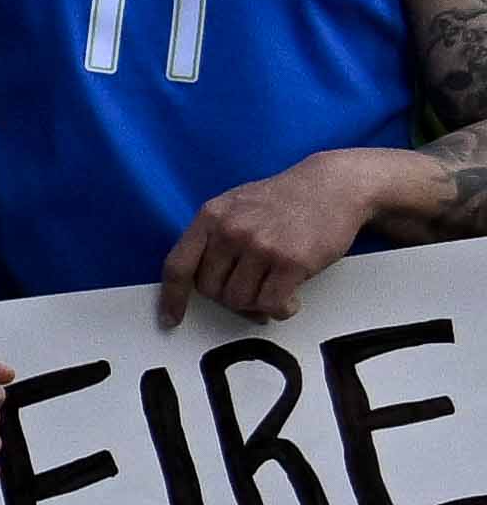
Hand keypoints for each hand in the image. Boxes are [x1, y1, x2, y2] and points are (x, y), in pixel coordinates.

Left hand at [162, 143, 429, 327]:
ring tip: (272, 289)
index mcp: (210, 217)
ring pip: (240, 300)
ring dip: (256, 304)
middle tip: (250, 292)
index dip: (172, 297)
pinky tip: (290, 298)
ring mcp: (260, 246)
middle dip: (228, 298)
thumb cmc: (283, 199)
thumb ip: (213, 237)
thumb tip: (202, 282)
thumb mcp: (235, 206)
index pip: (177, 265)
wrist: (332, 186)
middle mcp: (230, 231)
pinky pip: (271, 304)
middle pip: (210, 290)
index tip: (171, 318)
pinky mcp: (291, 262)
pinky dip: (280, 309)